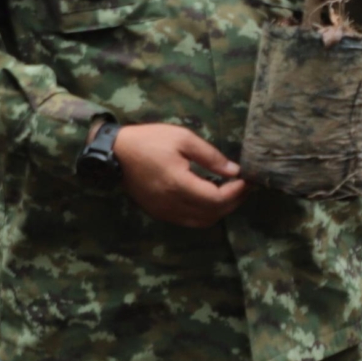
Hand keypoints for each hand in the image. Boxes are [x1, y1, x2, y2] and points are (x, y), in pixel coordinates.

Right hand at [112, 122, 246, 225]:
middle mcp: (171, 204)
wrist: (115, 153)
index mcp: (178, 184)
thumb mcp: (183, 138)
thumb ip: (211, 156)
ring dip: (220, 210)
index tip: (246, 179)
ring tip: (230, 192)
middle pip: (213, 214)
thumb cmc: (149, 141)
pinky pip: (189, 221)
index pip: (216, 199)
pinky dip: (205, 213)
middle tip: (244, 186)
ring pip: (202, 222)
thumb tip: (234, 171)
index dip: (236, 192)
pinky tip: (209, 197)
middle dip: (233, 202)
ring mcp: (164, 212)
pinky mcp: (159, 213)